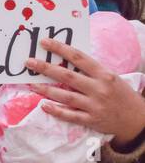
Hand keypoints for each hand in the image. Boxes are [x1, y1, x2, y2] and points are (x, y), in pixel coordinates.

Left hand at [28, 38, 144, 146]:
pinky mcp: (91, 120)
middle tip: (29, 62)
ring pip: (65, 96)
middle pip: (67, 76)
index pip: (79, 58)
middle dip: (46, 68)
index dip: (60, 48)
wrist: (138, 120)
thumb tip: (67, 58)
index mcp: (104, 75)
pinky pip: (70, 115)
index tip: (44, 42)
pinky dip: (56, 111)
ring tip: (30, 84)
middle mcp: (99, 89)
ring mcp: (94, 106)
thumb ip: (91, 70)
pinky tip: (44, 105)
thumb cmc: (122, 95)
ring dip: (46, 90)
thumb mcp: (111, 77)